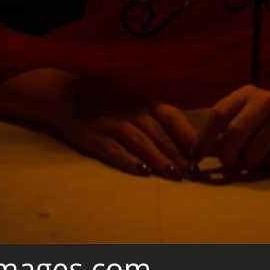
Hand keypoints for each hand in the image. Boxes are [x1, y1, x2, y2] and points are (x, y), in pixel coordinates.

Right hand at [54, 77, 197, 179]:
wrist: (67, 95)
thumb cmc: (110, 103)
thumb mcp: (136, 104)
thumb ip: (158, 121)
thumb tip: (188, 144)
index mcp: (145, 102)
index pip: (172, 116)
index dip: (188, 135)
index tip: (202, 154)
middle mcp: (131, 111)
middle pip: (160, 133)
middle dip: (178, 154)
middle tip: (192, 173)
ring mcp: (112, 123)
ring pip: (141, 142)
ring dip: (159, 159)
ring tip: (174, 175)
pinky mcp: (93, 137)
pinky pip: (114, 150)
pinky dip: (129, 161)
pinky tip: (142, 172)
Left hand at [195, 85, 269, 171]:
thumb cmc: (267, 119)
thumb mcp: (244, 114)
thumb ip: (221, 130)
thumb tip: (195, 153)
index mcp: (247, 94)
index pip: (218, 114)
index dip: (203, 138)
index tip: (196, 156)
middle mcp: (266, 101)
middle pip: (234, 133)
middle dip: (226, 155)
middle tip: (229, 162)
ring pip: (253, 153)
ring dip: (250, 163)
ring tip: (256, 155)